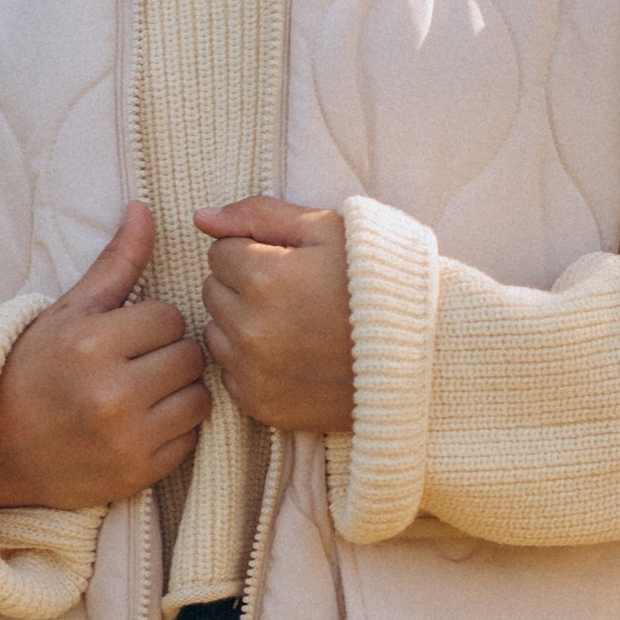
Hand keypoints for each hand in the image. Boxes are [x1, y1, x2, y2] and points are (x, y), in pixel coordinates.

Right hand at [0, 206, 210, 509]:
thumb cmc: (29, 370)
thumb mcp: (66, 311)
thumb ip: (114, 264)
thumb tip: (144, 209)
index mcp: (90, 345)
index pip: (169, 317)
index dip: (151, 323)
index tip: (125, 335)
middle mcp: (111, 394)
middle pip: (188, 356)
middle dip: (168, 355)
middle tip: (135, 363)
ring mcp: (125, 440)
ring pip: (198, 398)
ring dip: (179, 392)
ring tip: (143, 391)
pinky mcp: (135, 475)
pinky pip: (189, 441)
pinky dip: (173, 431)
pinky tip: (140, 423)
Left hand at [195, 198, 353, 434]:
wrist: (419, 354)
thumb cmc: (374, 282)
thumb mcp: (325, 229)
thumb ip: (257, 215)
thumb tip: (200, 217)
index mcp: (265, 278)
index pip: (219, 252)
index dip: (255, 252)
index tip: (292, 265)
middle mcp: (251, 329)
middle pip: (212, 291)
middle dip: (243, 287)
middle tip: (295, 295)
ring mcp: (253, 372)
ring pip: (215, 332)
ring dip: (242, 324)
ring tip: (293, 325)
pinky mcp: (260, 404)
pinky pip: (229, 372)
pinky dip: (251, 363)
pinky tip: (292, 356)